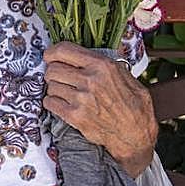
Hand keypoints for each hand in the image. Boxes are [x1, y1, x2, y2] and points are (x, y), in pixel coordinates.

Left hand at [42, 41, 157, 177]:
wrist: (135, 135)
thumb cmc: (134, 106)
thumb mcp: (126, 76)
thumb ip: (106, 63)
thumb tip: (87, 53)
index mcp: (103, 66)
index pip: (64, 50)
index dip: (52, 52)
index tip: (49, 56)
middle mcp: (91, 80)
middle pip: (53, 69)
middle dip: (53, 72)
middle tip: (59, 77)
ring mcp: (81, 99)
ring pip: (51, 86)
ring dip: (54, 88)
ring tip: (65, 92)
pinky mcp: (75, 116)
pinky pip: (50, 103)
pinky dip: (52, 102)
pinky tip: (62, 103)